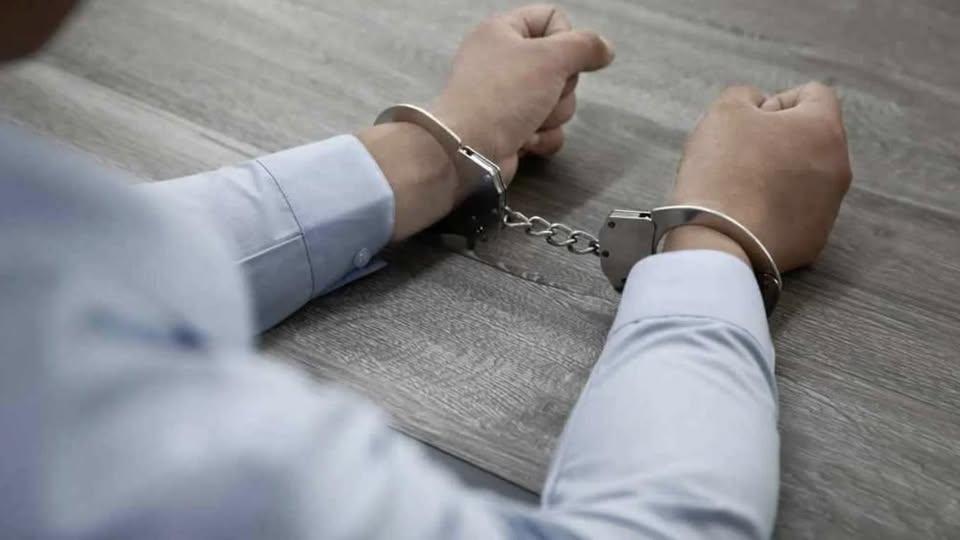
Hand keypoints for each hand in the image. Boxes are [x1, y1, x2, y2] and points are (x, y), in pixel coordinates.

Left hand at [434, 4, 614, 181]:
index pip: (552, 18)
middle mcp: (503, 62)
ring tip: (528, 120)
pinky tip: (524, 140)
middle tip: (542, 94)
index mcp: (502, 32)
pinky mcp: (512, 130)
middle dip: (561, 88)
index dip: (566, 38)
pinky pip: (548, 129)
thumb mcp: (550, 58)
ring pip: (558, 101)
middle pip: (561, 66)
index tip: (561, 57)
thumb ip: (585, 46)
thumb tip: (605, 49)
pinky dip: (543, 137)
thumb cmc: (503, 95)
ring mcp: (507, 98)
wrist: (468, 150)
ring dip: (552, 115)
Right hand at [665, 83, 852, 271]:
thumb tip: (758, 106)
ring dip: (776, 176)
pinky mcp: (813, 241)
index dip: (777, 101)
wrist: (719, 240)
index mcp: (824, 129)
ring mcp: (829, 208)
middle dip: (777, 141)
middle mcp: (838, 167)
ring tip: (739, 189)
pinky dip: (773, 211)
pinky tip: (745, 217)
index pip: (814, 95)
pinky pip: (795, 215)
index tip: (750, 123)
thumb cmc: (723, 170)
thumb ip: (746, 96)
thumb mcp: (725, 111)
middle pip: (810, 140)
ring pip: (804, 179)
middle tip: (738, 156)